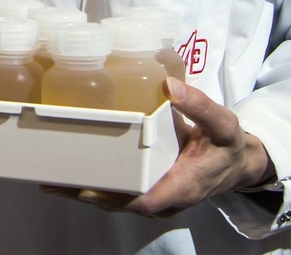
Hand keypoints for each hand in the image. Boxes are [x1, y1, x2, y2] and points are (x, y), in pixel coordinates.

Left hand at [44, 77, 272, 217]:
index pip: (147, 200)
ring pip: (118, 202)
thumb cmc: (228, 145)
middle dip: (89, 195)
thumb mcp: (223, 123)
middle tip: (56, 182)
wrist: (237, 164)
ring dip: (87, 195)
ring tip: (53, 183)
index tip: (89, 188)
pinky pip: (122, 195)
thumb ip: (200, 105)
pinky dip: (98, 190)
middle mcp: (168, 198)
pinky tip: (73, 180)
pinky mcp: (152, 190)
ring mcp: (159, 198)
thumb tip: (170, 86)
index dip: (117, 197)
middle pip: (123, 204)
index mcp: (184, 184)